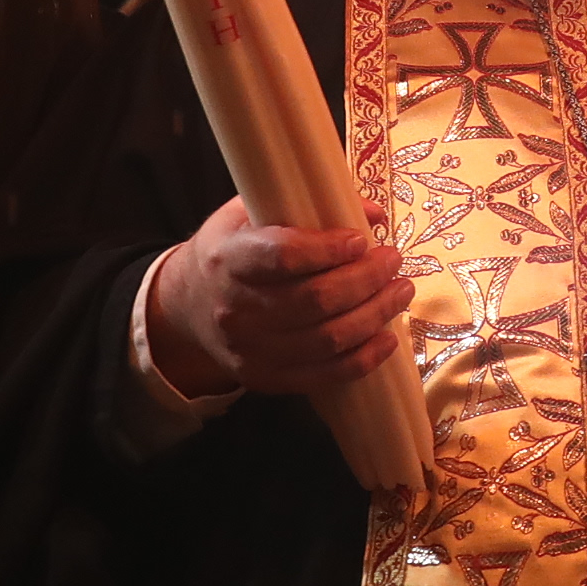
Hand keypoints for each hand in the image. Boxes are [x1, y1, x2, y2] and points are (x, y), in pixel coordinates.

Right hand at [144, 195, 409, 399]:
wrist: (186, 304)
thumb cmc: (231, 250)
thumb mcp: (251, 213)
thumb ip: (306, 207)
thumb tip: (372, 212)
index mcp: (229, 258)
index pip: (283, 257)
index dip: (328, 249)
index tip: (361, 239)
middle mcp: (235, 308)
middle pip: (315, 300)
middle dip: (366, 280)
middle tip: (393, 261)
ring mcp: (249, 349)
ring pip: (327, 339)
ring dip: (375, 315)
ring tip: (399, 292)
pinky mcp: (264, 378)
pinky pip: (324, 375)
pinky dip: (363, 359)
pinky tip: (387, 338)